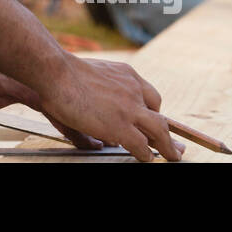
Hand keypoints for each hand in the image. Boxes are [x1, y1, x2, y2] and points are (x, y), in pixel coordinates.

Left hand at [0, 52, 101, 149]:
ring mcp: (46, 75)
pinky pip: (67, 87)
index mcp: (32, 92)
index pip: (61, 118)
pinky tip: (90, 105)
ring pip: (75, 96)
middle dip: (91, 125)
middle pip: (74, 108)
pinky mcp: (43, 70)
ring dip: (89, 110)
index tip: (95, 143)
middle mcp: (44, 83)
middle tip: (106, 140)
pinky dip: (79, 99)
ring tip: (105, 125)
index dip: (78, 133)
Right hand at [33, 54, 185, 161]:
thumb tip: (98, 112)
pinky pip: (142, 145)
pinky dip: (147, 154)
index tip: (152, 119)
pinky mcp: (121, 127)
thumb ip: (99, 96)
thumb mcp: (90, 78)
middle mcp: (132, 89)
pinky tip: (147, 159)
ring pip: (159, 130)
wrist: (56, 72)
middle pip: (158, 114)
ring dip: (166, 146)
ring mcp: (129, 108)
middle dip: (167, 131)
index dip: (151, 110)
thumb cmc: (62, 73)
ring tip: (172, 156)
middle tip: (175, 144)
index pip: (149, 95)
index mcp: (125, 74)